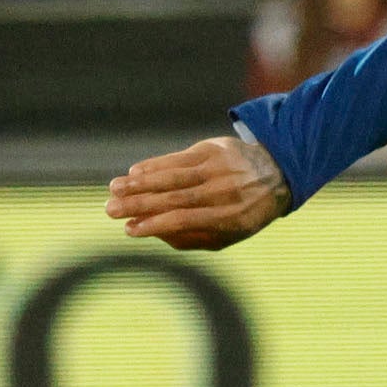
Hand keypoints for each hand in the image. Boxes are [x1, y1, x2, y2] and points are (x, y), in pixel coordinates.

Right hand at [106, 133, 288, 250]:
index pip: (185, 220)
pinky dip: (154, 165)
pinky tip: (134, 172)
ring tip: (113, 189)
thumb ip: (191, 237)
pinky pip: (177, 158)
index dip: (155, 225)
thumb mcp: (227, 234)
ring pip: (172, 175)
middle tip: (110, 210)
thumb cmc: (242, 211)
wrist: (276, 173)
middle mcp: (224, 192)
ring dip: (139, 183)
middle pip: (174, 198)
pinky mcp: (212, 149)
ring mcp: (218, 168)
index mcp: (230, 218)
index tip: (129, 230)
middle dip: (138, 204)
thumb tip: (150, 232)